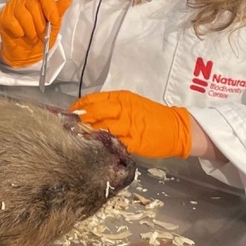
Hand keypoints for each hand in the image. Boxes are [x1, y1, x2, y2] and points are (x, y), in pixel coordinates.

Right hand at [0, 0, 71, 66]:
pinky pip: (13, 23)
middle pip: (34, 5)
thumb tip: (67, 1)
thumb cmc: (40, 38)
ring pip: (24, 15)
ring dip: (31, 30)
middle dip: (41, 24)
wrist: (26, 54)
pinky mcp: (3, 17)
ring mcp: (11, 6)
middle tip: (42, 35)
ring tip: (32, 37)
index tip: (54, 20)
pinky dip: (19, 32)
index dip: (50, 6)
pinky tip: (20, 35)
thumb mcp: (53, 27)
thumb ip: (58, 13)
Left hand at [70, 90, 191, 158]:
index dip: (78, 107)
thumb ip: (112, 106)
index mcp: (122, 98)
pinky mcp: (134, 141)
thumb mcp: (131, 104)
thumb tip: (88, 112)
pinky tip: (94, 148)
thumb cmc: (151, 115)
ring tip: (78, 139)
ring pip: (102, 128)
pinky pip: (115, 143)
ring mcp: (129, 125)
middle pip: (94, 112)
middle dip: (79, 120)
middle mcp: (123, 109)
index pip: (93, 100)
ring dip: (88, 133)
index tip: (69, 114)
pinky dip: (103, 145)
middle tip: (69, 127)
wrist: (176, 128)